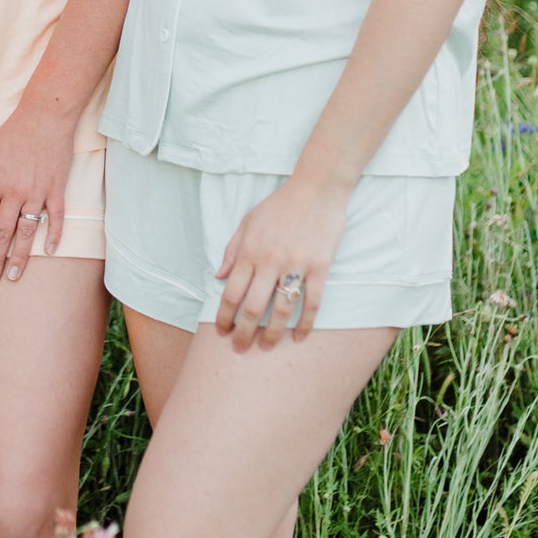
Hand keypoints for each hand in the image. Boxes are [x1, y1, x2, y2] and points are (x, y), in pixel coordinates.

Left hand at [0, 99, 79, 283]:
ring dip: (19, 257)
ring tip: (14, 276)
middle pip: (2, 234)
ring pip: (26, 232)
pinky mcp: (56, 189)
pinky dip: (54, 236)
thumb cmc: (12, 133)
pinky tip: (50, 252)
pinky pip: (56, 218)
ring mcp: (37, 192)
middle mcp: (13, 192)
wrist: (44, 115)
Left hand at [214, 174, 351, 349]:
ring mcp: (295, 265)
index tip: (221, 332)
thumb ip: (232, 250)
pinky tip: (300, 337)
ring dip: (273, 334)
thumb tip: (218, 278)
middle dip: (243, 333)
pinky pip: (312, 301)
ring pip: (281, 309)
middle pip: (252, 307)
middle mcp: (270, 261)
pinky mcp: (319, 266)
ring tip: (267, 348)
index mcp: (250, 251)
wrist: (316, 188)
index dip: (224, 316)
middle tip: (240, 349)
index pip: (231, 293)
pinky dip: (306, 323)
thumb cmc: (280, 204)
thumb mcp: (248, 221)